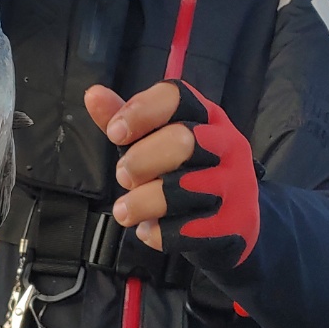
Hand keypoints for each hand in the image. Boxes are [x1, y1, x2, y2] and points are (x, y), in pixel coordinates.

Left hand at [84, 80, 260, 268]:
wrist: (234, 225)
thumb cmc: (189, 173)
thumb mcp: (161, 142)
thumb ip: (129, 121)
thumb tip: (93, 94)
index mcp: (209, 117)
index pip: (177, 96)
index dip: (140, 111)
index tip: (114, 133)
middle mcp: (228, 145)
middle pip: (183, 141)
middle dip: (140, 161)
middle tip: (124, 177)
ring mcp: (235, 185)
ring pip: (180, 190)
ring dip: (140, 203)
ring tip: (125, 211)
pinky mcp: (233, 223)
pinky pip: (184, 229)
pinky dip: (156, 233)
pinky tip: (149, 229)